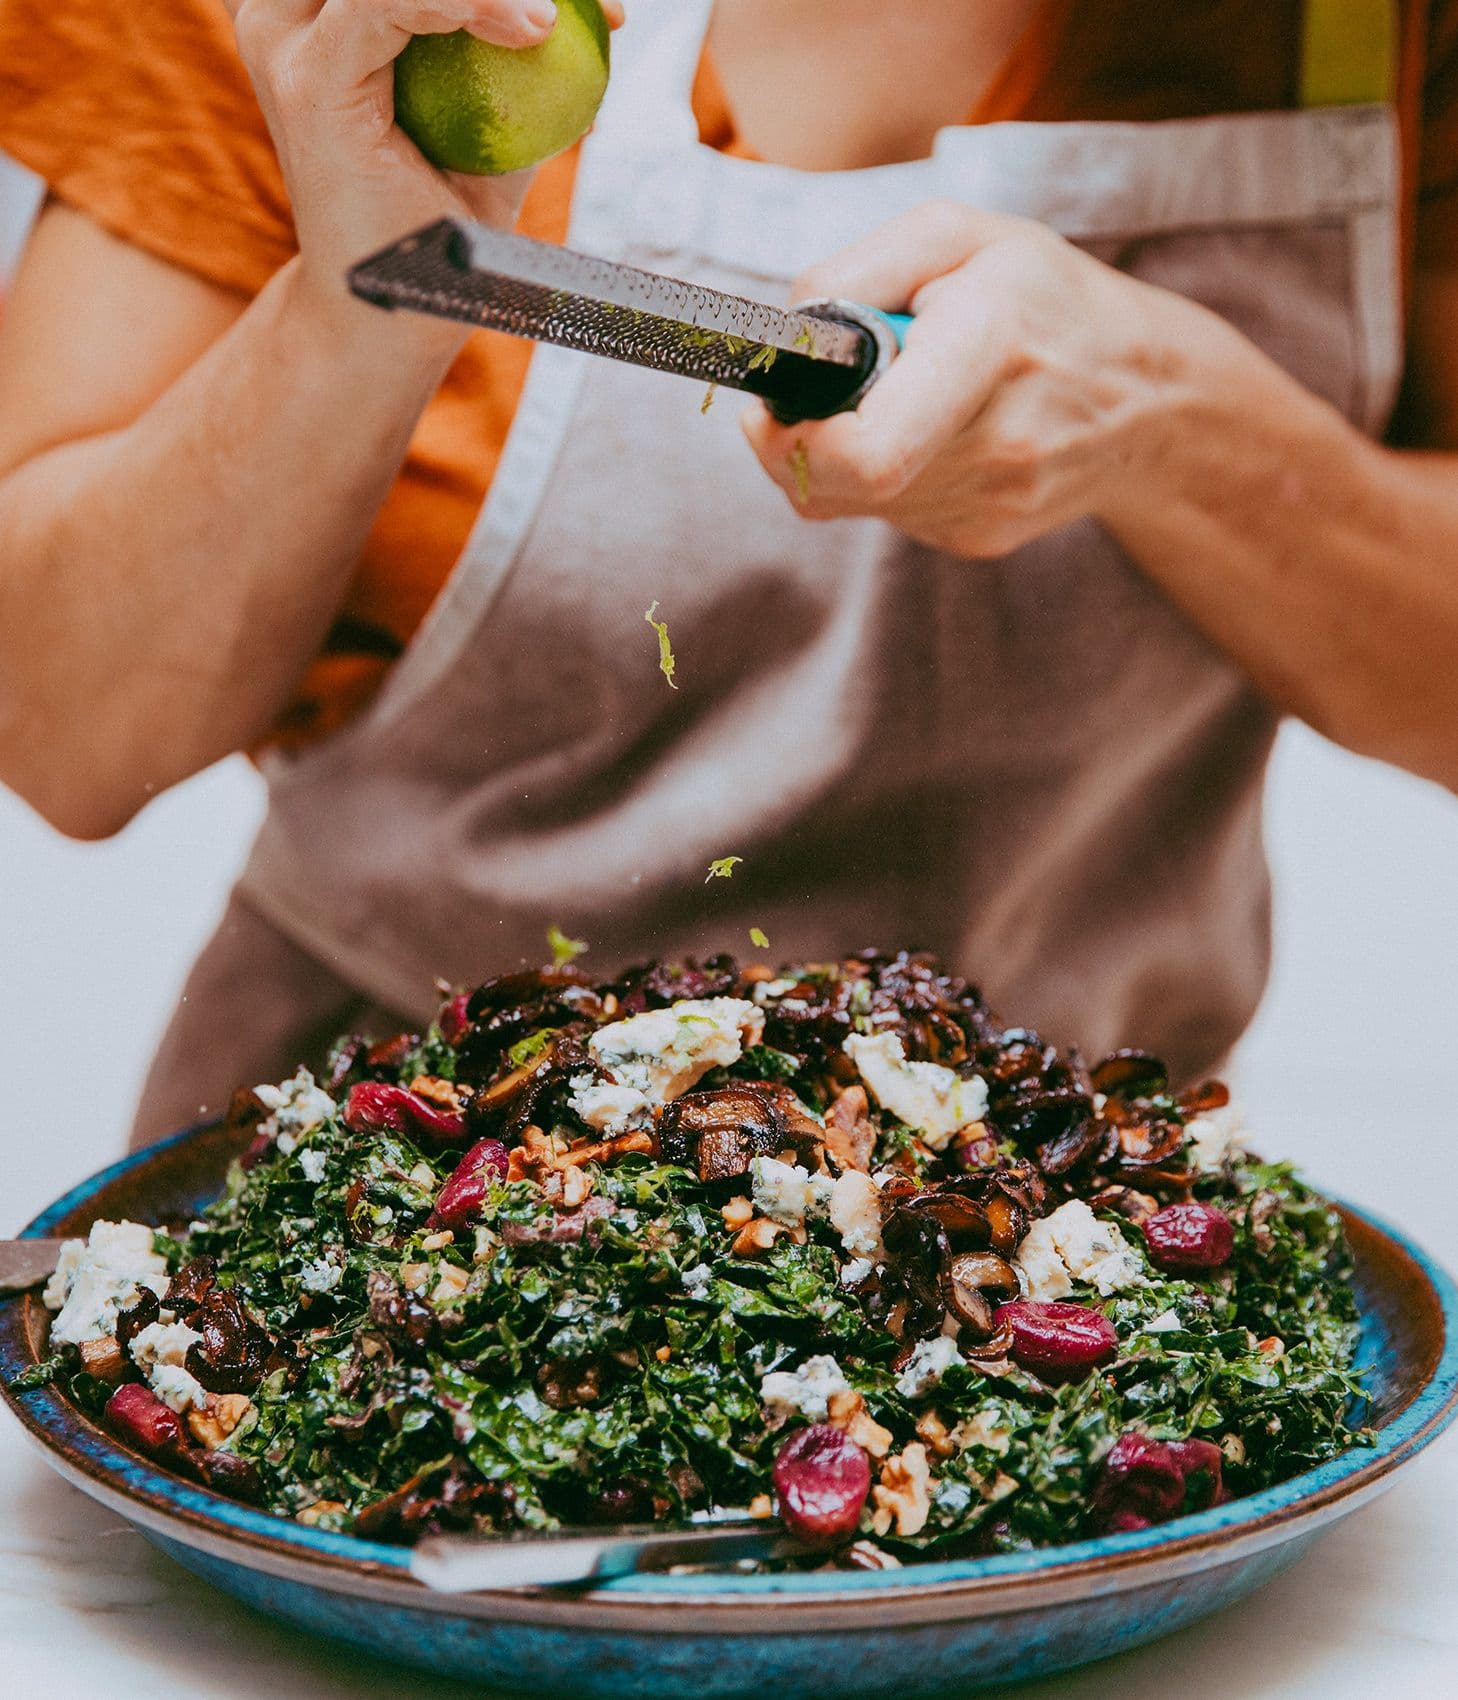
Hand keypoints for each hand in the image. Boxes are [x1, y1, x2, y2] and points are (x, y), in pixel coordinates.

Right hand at [226, 1, 624, 320]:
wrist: (391, 320)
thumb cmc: (442, 233)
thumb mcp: (494, 135)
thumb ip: (514, 62)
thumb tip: (598, 18)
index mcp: (324, 13)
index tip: (610, 11)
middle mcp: (292, 14)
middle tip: (596, 6)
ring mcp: (290, 42)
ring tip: (556, 20)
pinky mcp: (309, 83)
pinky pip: (385, 0)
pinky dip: (465, 1)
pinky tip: (532, 32)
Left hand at [743, 200, 1238, 557]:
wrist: (1154, 400)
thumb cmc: (1048, 301)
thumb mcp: (961, 237)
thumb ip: (855, 270)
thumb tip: (784, 336)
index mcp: (989, 345)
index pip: (865, 449)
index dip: (789, 441)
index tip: (771, 404)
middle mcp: (996, 442)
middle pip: (837, 480)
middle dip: (806, 432)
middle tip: (830, 385)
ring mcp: (991, 503)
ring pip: (853, 500)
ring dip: (849, 450)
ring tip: (908, 397)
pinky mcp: (981, 538)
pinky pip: (890, 512)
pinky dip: (888, 472)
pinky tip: (939, 433)